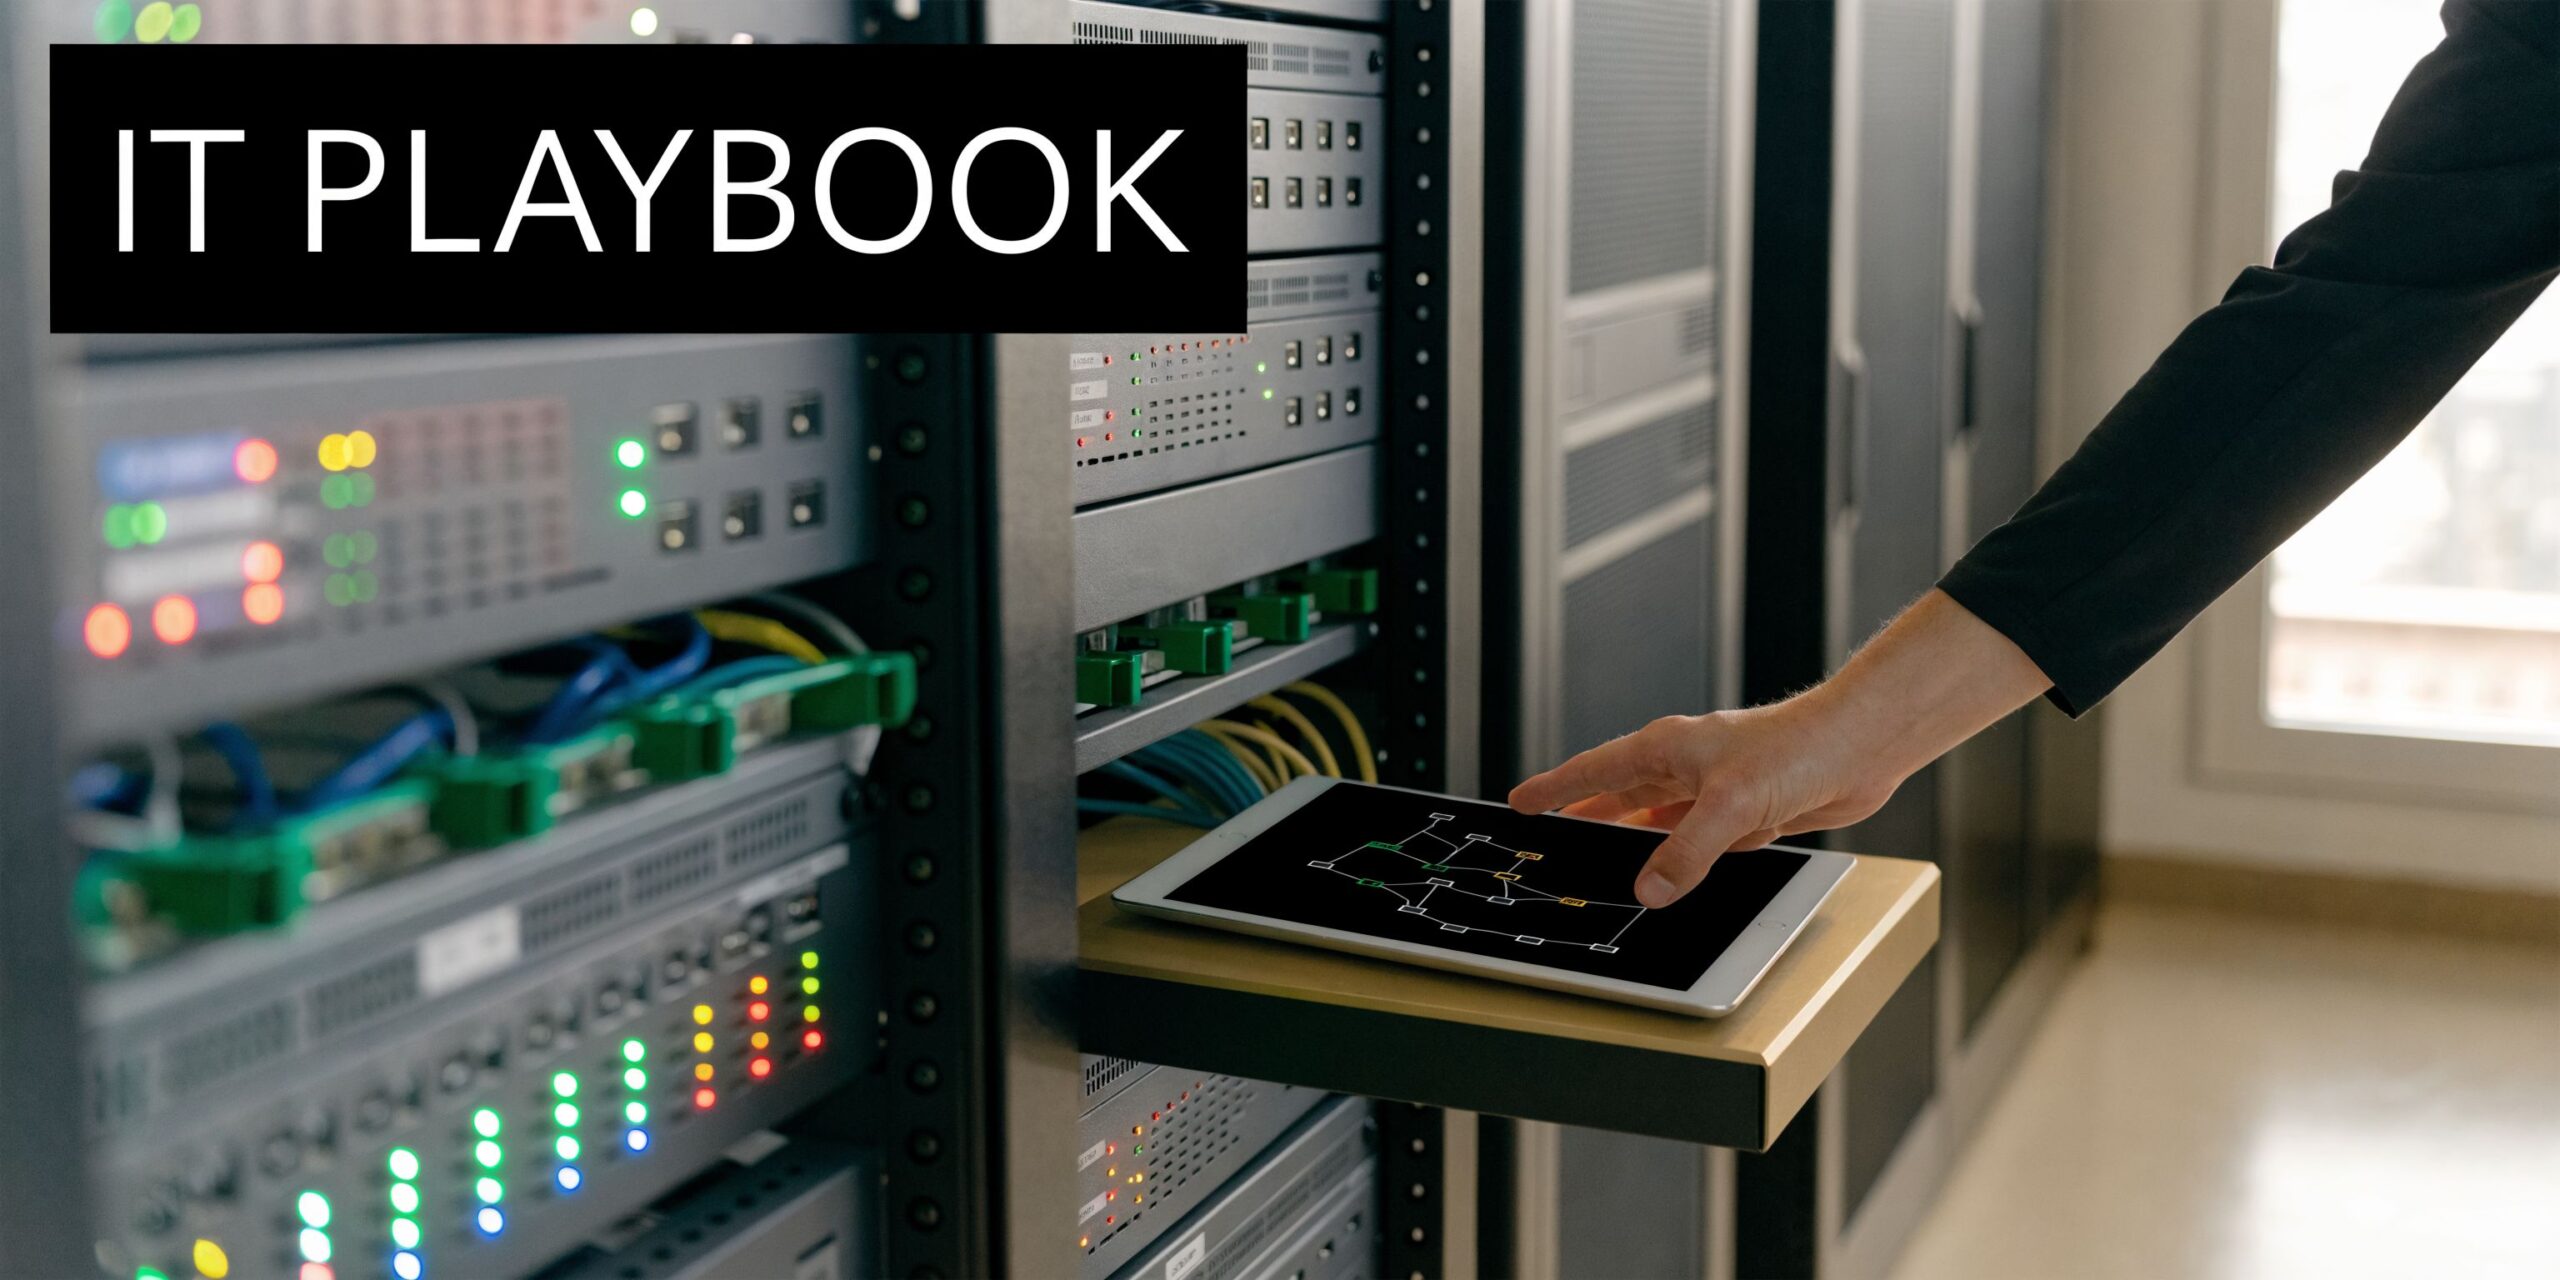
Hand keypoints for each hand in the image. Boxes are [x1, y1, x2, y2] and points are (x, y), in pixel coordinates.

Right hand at [1508, 590, 2051, 907]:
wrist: (1862, 745)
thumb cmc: (1798, 749)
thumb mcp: (1732, 806)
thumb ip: (1687, 852)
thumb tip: (1650, 890)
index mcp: (1668, 749)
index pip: (1595, 771)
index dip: (1556, 788)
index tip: (1520, 801)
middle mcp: (1687, 766)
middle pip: (1622, 797)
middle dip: (1587, 816)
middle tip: (1550, 836)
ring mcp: (1716, 790)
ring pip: (1660, 822)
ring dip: (1635, 840)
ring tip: (1602, 860)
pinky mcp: (1748, 812)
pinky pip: (1701, 841)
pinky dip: (1684, 857)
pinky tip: (1676, 872)